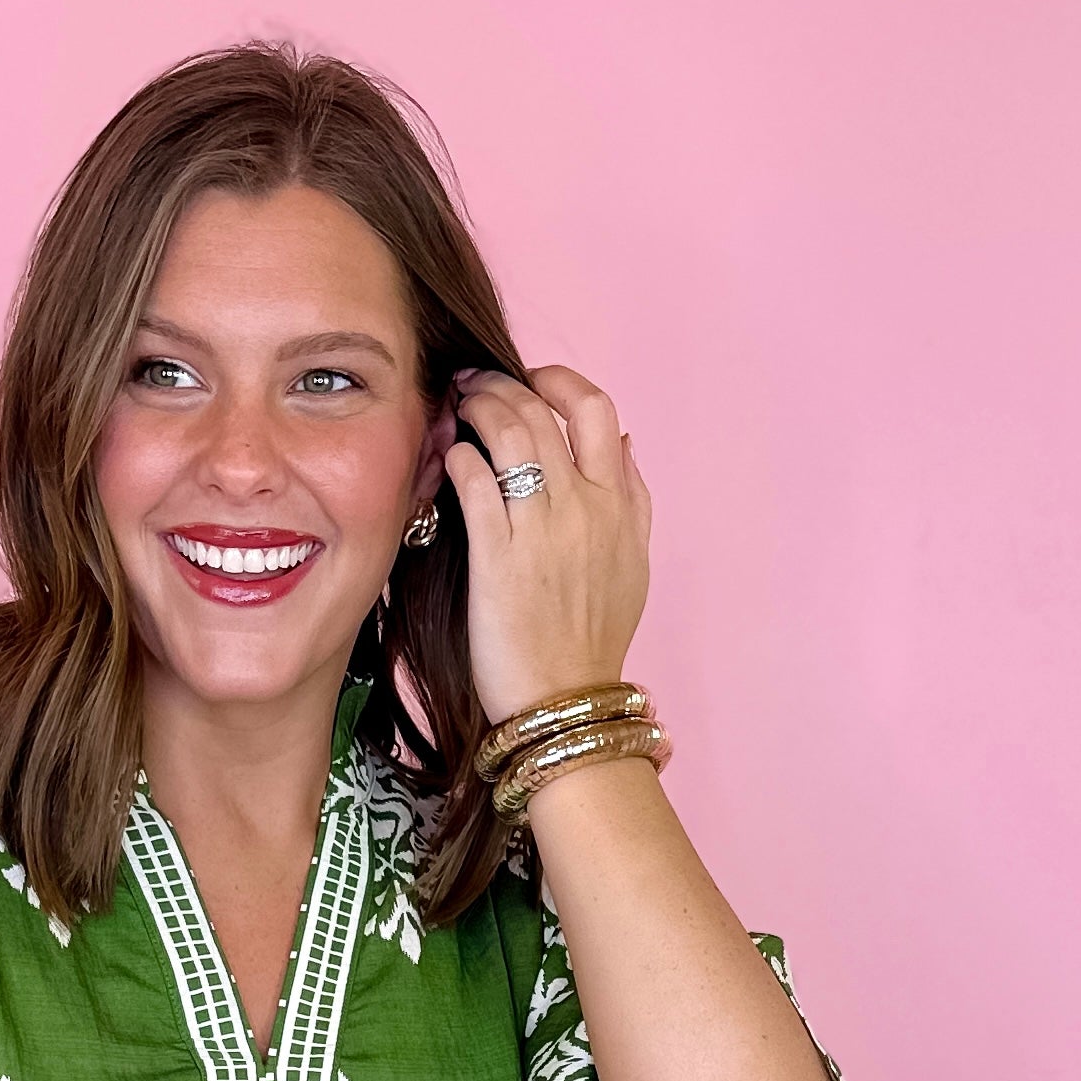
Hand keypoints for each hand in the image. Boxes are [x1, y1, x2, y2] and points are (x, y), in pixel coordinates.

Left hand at [447, 365, 650, 724]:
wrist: (566, 702)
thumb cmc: (592, 639)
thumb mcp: (634, 564)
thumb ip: (634, 499)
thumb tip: (626, 443)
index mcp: (619, 505)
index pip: (597, 410)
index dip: (559, 381)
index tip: (532, 378)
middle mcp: (586, 508)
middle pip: (543, 413)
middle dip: (502, 385)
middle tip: (474, 384)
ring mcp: (543, 532)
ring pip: (510, 435)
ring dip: (478, 409)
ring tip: (456, 408)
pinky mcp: (499, 560)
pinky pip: (476, 484)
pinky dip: (458, 457)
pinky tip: (446, 456)